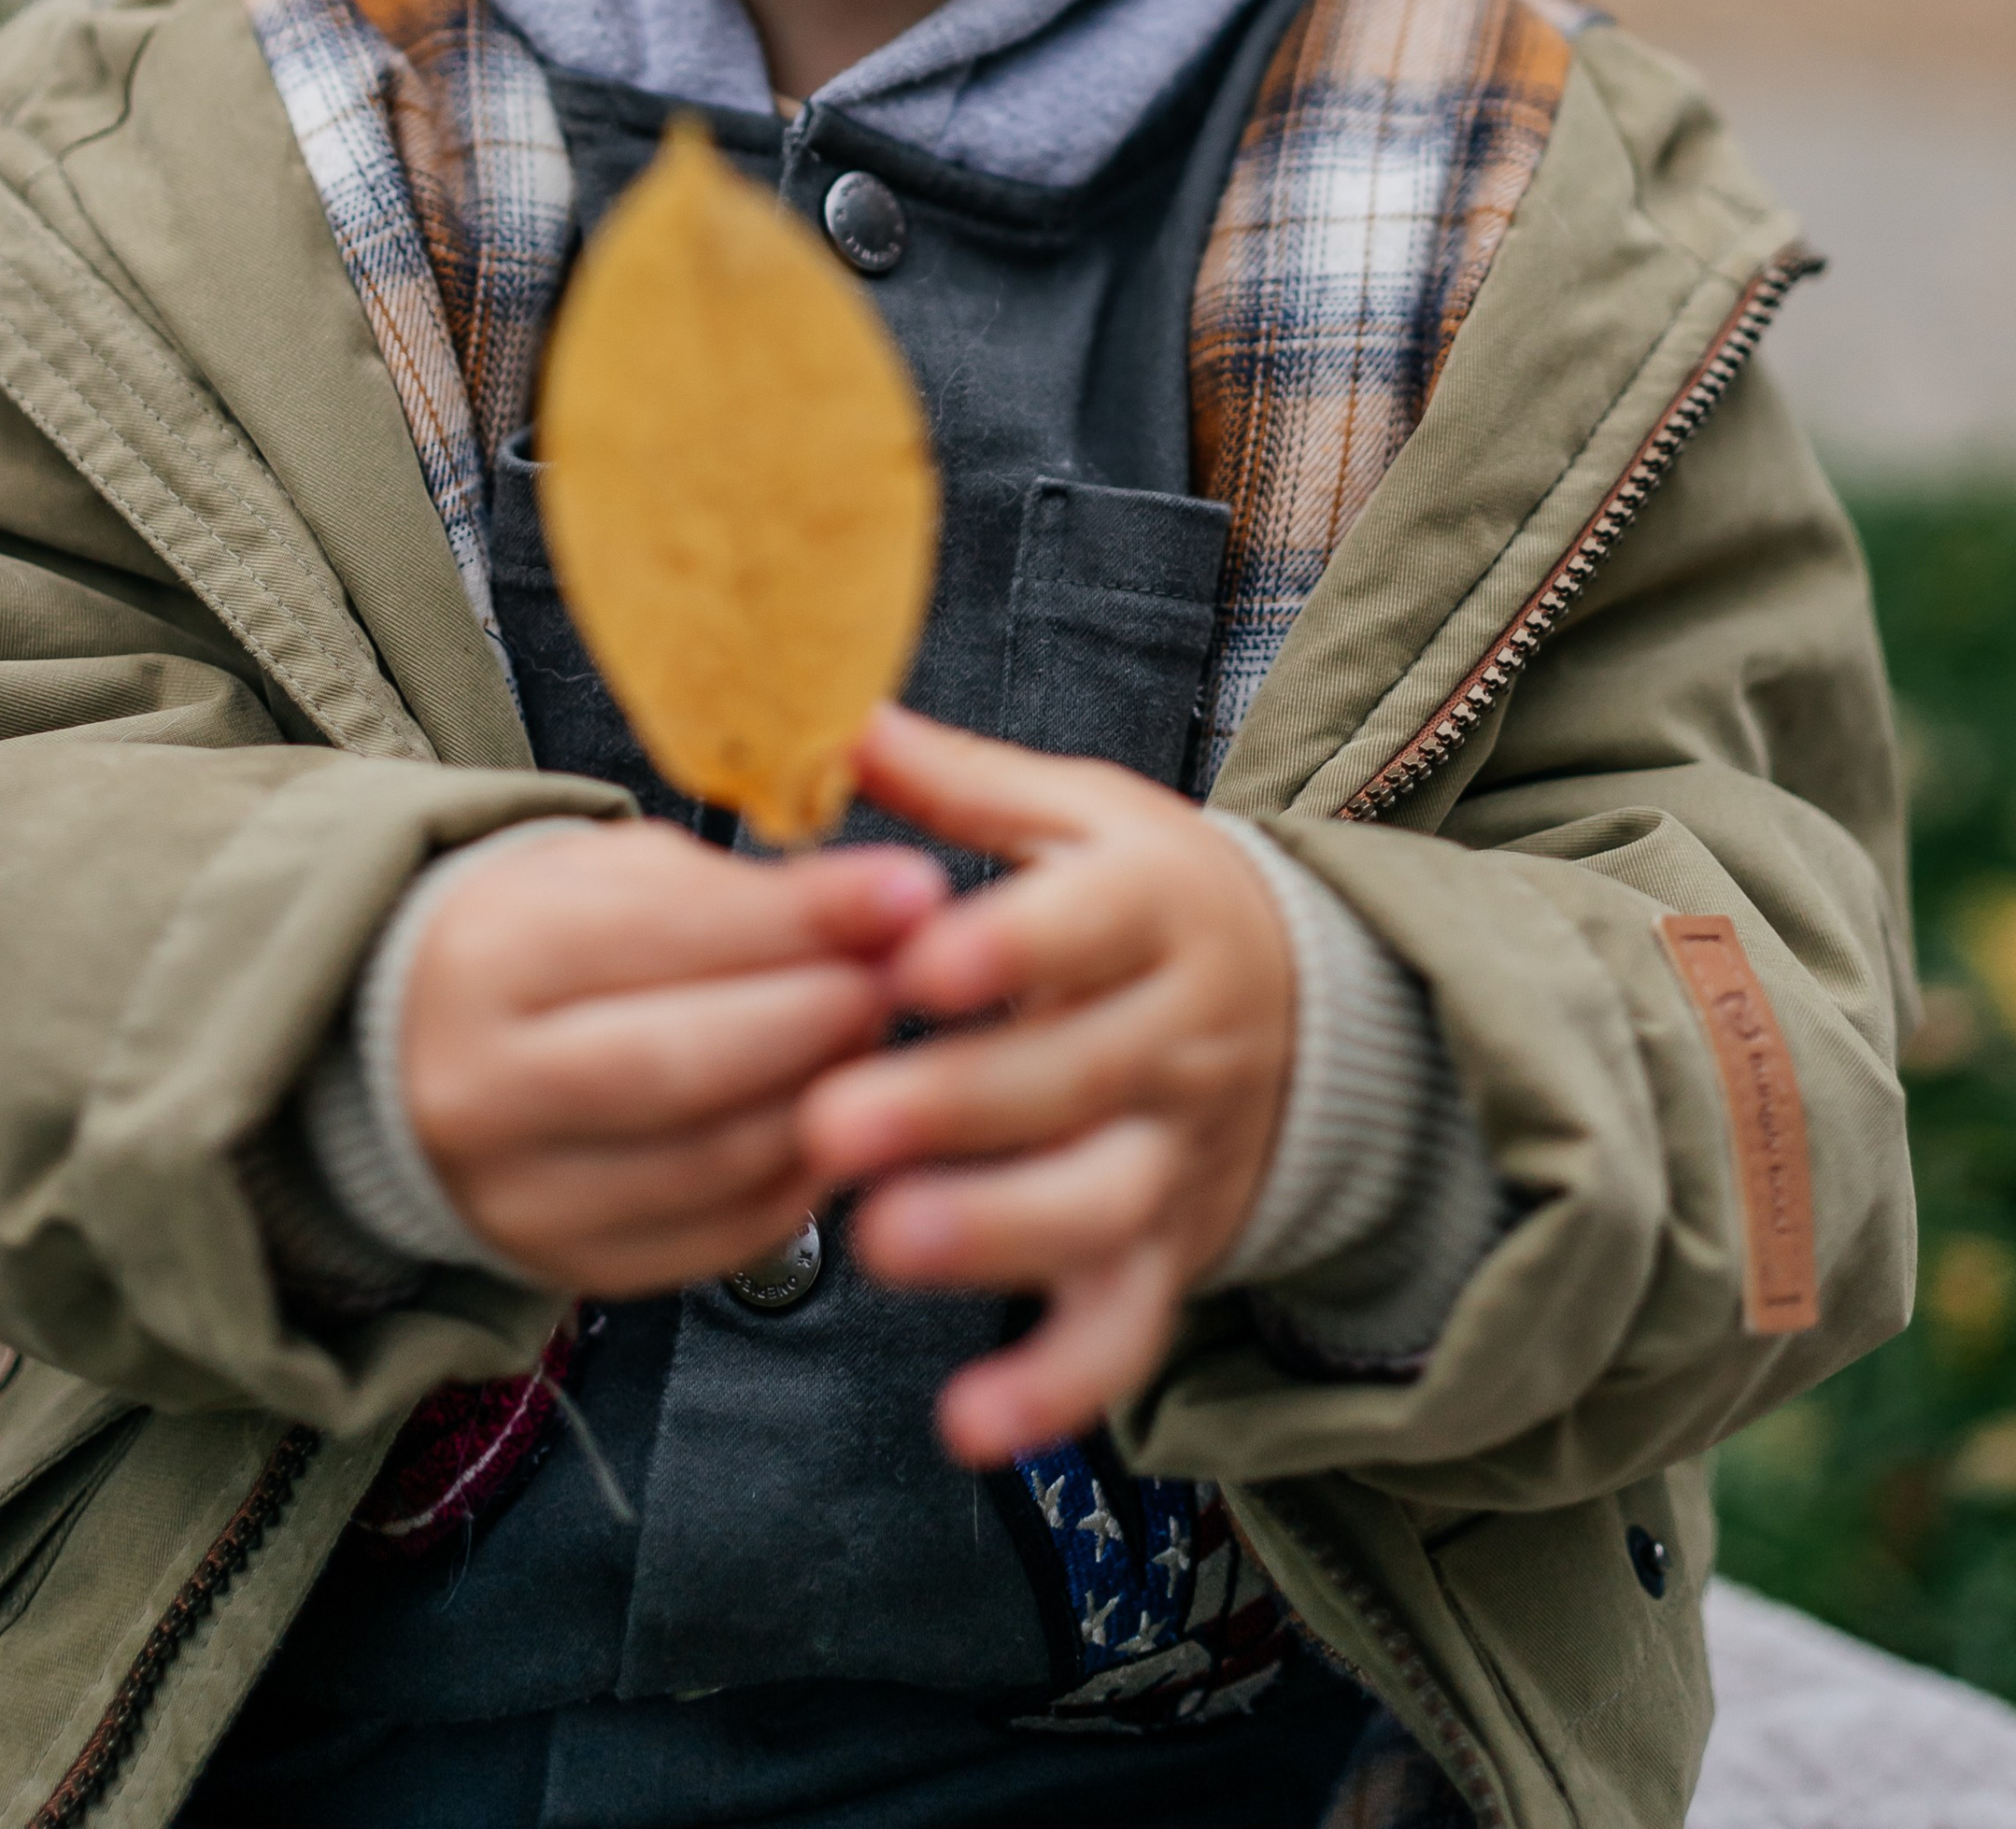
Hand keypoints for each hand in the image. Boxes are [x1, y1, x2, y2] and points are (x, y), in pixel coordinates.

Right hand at [401, 820, 944, 1294]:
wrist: (420, 1049)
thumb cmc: (544, 941)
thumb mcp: (617, 874)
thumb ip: (743, 893)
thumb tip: (890, 907)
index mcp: (484, 959)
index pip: (662, 937)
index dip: (801, 918)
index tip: (910, 892)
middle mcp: (480, 1089)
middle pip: (683, 1065)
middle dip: (820, 1017)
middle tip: (900, 976)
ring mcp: (518, 1196)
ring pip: (711, 1164)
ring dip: (824, 1098)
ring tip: (876, 1040)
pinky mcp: (568, 1266)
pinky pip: (717, 1237)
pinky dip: (799, 1177)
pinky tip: (834, 1117)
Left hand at [797, 706, 1295, 1465]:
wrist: (1304, 1004)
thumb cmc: (1142, 898)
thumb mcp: (1078, 815)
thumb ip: (961, 783)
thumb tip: (841, 717)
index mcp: (1149, 910)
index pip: (1089, 925)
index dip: (1011, 948)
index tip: (919, 962)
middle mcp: (1174, 1038)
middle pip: (1079, 1076)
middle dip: (959, 1104)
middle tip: (837, 1121)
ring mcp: (1172, 1156)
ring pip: (1099, 1206)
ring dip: (998, 1233)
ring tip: (883, 1241)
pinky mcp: (1164, 1254)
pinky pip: (1123, 1334)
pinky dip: (1056, 1387)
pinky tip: (970, 1422)